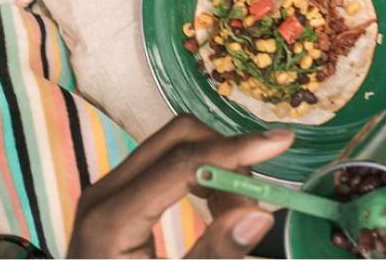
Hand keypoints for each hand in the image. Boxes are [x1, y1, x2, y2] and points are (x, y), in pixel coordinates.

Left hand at [68, 114, 293, 258]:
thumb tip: (260, 215)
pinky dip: (203, 174)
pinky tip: (218, 205)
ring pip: (178, 142)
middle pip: (180, 137)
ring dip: (219, 165)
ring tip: (238, 212)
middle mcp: (104, 193)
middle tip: (255, 201)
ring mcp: (108, 189)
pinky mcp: (118, 193)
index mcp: (111, 221)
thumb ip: (214, 254)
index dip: (236, 150)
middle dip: (229, 157)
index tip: (281, 143)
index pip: (183, 162)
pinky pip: (169, 160)